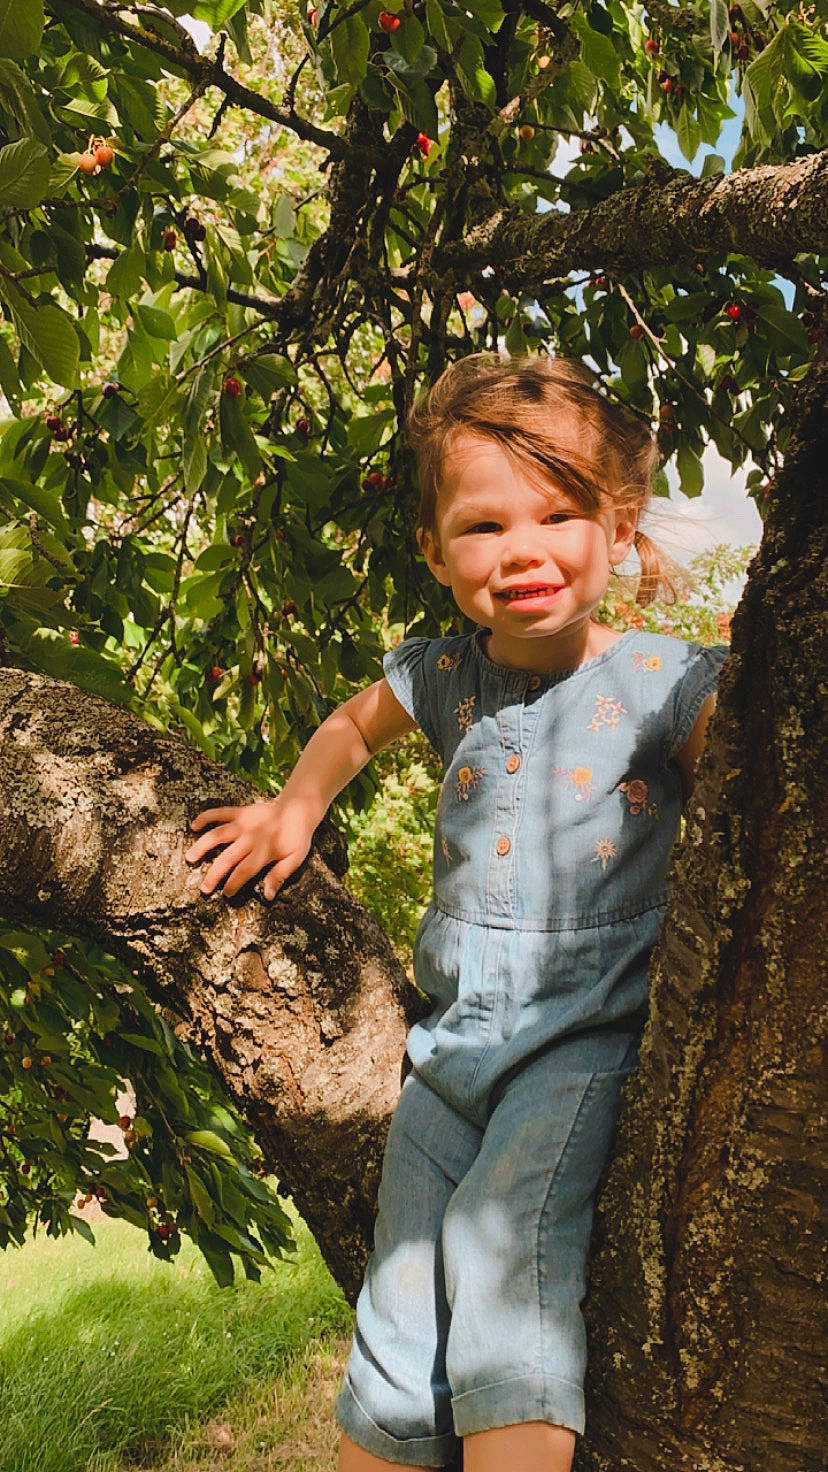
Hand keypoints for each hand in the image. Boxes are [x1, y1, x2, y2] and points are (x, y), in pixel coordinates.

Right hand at [184, 796, 315, 899]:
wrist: (298, 808)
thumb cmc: (297, 837)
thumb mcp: (295, 858)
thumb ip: (280, 876)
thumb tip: (268, 896)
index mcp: (264, 851)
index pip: (244, 871)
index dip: (233, 884)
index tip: (226, 894)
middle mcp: (250, 837)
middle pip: (227, 858)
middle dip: (214, 874)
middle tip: (204, 888)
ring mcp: (243, 823)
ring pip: (218, 835)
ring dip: (202, 846)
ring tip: (190, 858)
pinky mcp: (240, 812)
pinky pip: (220, 813)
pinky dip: (206, 817)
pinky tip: (193, 826)